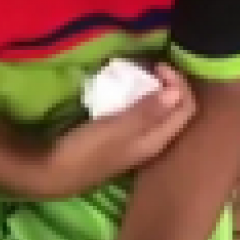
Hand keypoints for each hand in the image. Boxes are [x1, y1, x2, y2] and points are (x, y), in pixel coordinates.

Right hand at [36, 64, 194, 198]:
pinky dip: (138, 99)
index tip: (157, 66)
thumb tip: (176, 91)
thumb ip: (146, 111)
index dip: (179, 83)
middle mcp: (152, 143)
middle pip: (175, 110)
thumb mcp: (116, 128)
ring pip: (158, 112)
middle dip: (168, 85)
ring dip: (153, 91)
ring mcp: (136, 142)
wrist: (53, 173)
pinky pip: (140, 115)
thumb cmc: (85, 150)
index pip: (186, 108)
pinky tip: (122, 91)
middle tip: (149, 66)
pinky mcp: (121, 140)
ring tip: (137, 74)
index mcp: (156, 141)